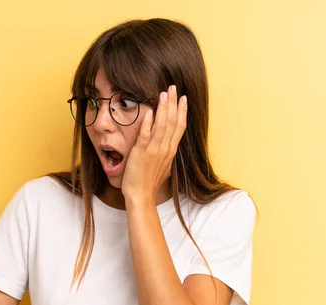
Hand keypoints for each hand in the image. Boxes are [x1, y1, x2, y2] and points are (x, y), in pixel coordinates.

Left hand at [121, 85, 187, 203]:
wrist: (141, 196)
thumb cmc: (149, 183)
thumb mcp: (162, 167)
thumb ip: (165, 155)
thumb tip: (168, 148)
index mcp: (170, 151)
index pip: (179, 127)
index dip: (182, 111)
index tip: (183, 98)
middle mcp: (165, 148)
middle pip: (172, 122)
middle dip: (174, 103)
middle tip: (174, 88)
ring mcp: (154, 150)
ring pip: (162, 125)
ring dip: (163, 108)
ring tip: (164, 93)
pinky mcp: (141, 152)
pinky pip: (146, 135)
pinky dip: (148, 122)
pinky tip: (149, 111)